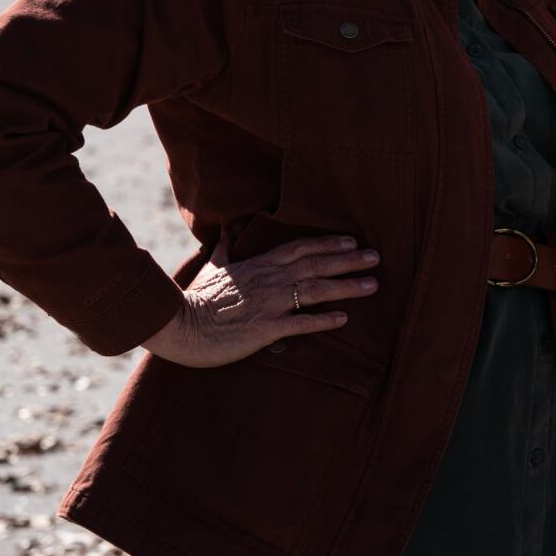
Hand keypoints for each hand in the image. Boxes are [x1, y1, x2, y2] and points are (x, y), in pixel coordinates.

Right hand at [142, 233, 380, 367]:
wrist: (178, 325)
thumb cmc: (195, 298)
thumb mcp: (213, 265)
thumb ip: (227, 247)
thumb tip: (230, 227)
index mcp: (260, 265)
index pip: (301, 248)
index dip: (329, 244)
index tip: (353, 242)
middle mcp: (270, 280)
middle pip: (316, 264)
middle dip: (349, 261)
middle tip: (377, 257)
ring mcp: (269, 303)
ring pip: (315, 290)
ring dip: (346, 287)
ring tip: (372, 285)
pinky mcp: (265, 328)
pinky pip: (300, 323)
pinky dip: (323, 319)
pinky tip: (344, 319)